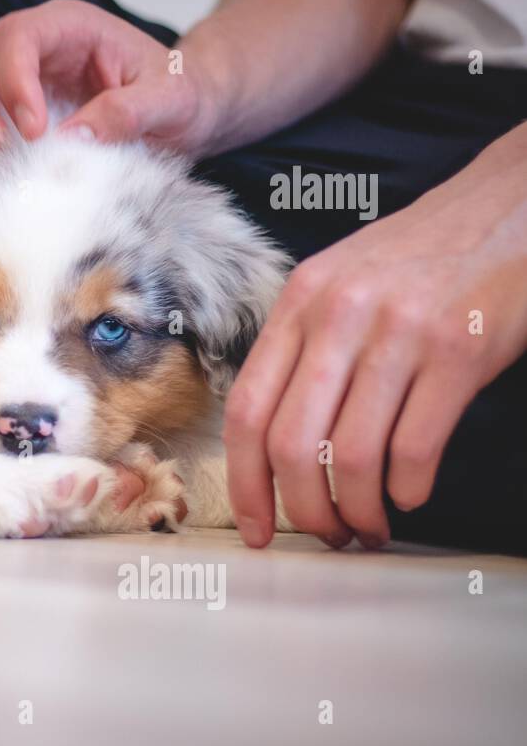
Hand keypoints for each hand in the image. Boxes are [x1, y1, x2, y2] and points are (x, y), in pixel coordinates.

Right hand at [0, 0, 218, 154]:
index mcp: (65, 27)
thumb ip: (130, 112)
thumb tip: (72, 138)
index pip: (12, 36)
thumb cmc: (179, 96)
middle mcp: (24, 47)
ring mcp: (2, 81)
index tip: (34, 131)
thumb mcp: (172, 101)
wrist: (183, 115)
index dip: (12, 83)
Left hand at [224, 179, 526, 548]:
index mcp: (298, 304)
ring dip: (358, 510)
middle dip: (304, 509)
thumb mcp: (338, 286)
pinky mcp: (459, 352)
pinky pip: (415, 447)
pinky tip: (410, 493)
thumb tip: (273, 449)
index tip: (258, 528)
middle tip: (326, 536)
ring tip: (369, 525)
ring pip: (352, 456)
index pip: (247, 411)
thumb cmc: (416, 261)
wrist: (506, 210)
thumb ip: (302, 351)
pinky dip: (408, 489)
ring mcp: (399, 333)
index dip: (244, 483)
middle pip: (292, 445)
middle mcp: (338, 317)